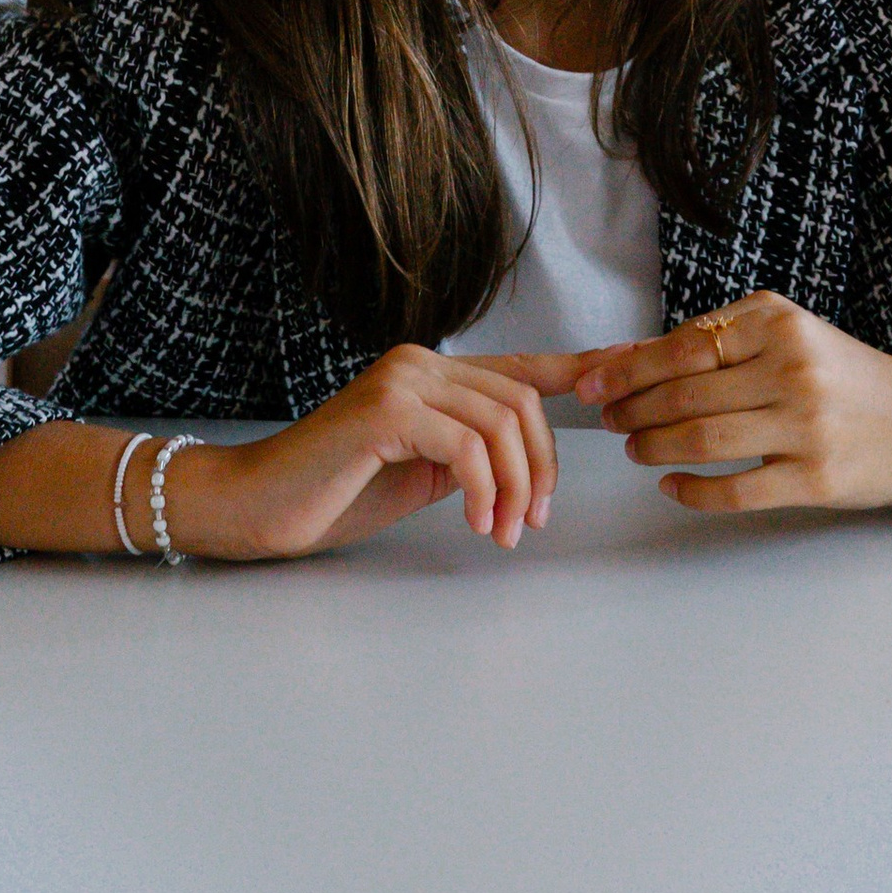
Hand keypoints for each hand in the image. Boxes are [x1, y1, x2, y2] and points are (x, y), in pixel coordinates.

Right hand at [170, 345, 572, 560]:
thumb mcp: (421, 470)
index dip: (581, 368)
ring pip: (501, 422)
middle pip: (521, 401)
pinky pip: (466, 444)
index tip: (630, 369)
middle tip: (531, 522)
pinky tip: (478, 522)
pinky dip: (485, 488)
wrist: (261, 504)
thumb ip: (468, 452)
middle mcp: (421, 361)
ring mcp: (402, 380)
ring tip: (503, 531)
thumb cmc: (336, 491)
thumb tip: (522, 462)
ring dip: (517, 486)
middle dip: (542, 466)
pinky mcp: (386, 410)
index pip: (522, 366)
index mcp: (433, 372)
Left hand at [574, 294, 891, 516]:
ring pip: (704, 440)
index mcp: (778, 322)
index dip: (628, 369)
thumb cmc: (842, 376)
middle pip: (685, 393)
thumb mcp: (788, 337)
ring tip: (635, 449)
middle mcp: (791, 367)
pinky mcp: (816, 478)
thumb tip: (629, 357)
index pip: (683, 346)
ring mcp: (806, 425)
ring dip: (655, 448)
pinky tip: (672, 487)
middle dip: (633, 410)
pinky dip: (693, 491)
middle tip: (609, 420)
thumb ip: (717, 344)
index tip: (591, 383)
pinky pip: (736, 489)